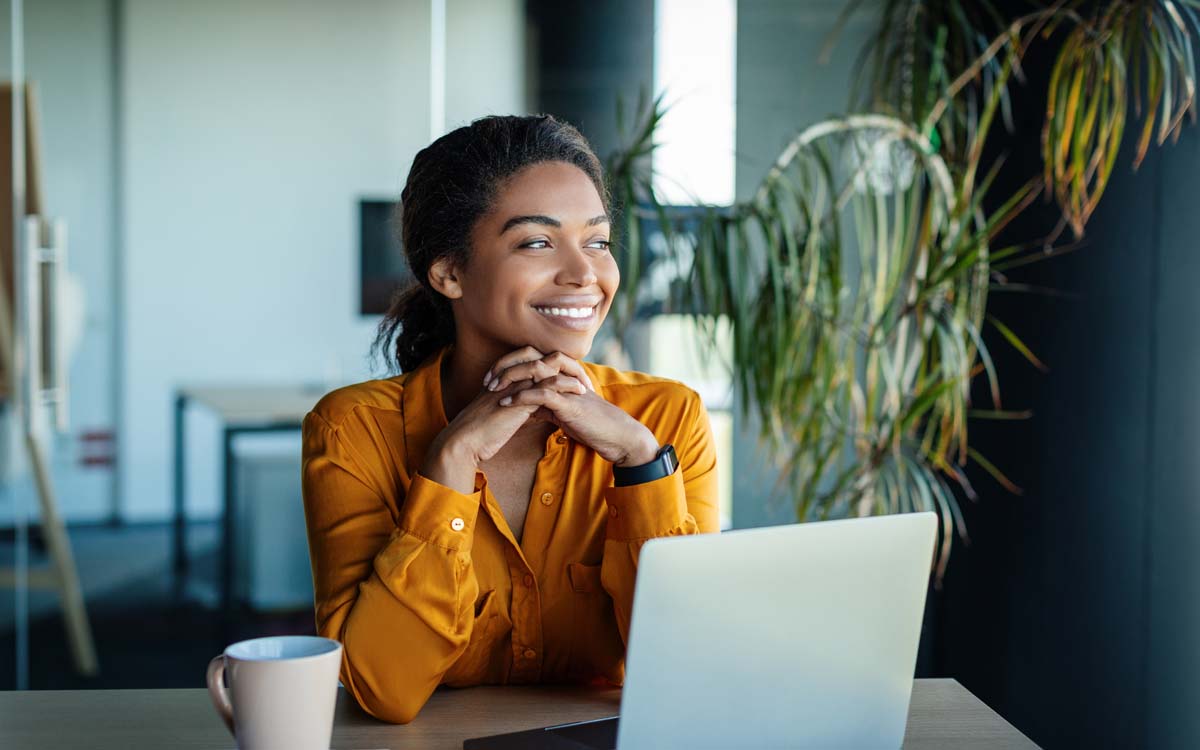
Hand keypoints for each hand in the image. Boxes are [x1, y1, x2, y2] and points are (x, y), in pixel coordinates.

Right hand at [421, 370, 583, 492]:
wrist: (464, 442)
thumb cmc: (478, 434)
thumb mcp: (498, 416)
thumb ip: (513, 408)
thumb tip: (529, 410)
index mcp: (503, 380)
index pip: (531, 363)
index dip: (550, 368)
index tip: (568, 378)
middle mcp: (509, 378)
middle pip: (541, 360)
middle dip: (563, 366)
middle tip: (581, 375)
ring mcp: (514, 386)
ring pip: (547, 369)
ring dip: (568, 375)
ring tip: (585, 384)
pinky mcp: (520, 400)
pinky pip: (548, 387)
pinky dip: (566, 388)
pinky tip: (579, 392)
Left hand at [488, 349, 658, 466]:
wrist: (616, 436)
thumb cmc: (592, 425)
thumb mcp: (563, 413)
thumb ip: (546, 407)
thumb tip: (526, 410)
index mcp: (562, 374)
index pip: (531, 358)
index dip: (509, 364)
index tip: (490, 378)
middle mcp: (564, 375)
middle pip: (529, 356)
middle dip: (505, 365)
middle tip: (487, 380)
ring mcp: (567, 386)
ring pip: (534, 369)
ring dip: (510, 377)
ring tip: (493, 389)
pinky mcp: (570, 402)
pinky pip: (542, 393)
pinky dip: (522, 397)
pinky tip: (507, 404)